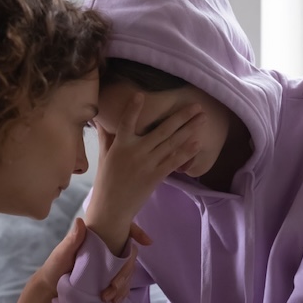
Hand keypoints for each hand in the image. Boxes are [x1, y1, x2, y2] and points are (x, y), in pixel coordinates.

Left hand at [37, 217, 151, 302]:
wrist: (51, 287)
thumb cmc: (55, 266)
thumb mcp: (62, 252)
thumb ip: (73, 239)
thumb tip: (80, 222)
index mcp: (99, 238)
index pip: (123, 231)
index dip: (137, 233)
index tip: (147, 242)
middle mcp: (107, 250)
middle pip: (128, 257)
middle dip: (126, 272)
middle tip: (114, 287)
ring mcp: (109, 266)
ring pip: (127, 272)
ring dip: (124, 285)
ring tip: (111, 299)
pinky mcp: (108, 280)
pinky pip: (122, 284)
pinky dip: (122, 292)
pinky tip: (117, 300)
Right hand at [86, 93, 202, 253]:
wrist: (112, 208)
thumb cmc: (106, 181)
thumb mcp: (103, 156)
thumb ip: (106, 136)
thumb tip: (100, 119)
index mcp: (120, 145)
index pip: (126, 122)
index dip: (133, 109)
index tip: (141, 94)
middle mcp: (135, 152)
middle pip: (161, 130)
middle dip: (181, 116)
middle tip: (196, 105)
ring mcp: (147, 164)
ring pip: (171, 143)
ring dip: (189, 129)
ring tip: (202, 119)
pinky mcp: (155, 176)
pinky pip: (173, 161)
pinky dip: (186, 152)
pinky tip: (197, 143)